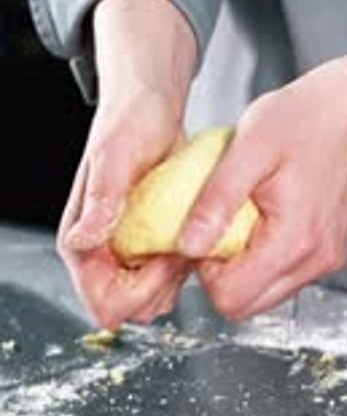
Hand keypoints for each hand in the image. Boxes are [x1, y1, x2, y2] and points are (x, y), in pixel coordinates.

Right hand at [57, 0, 197, 327]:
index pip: (103, 304)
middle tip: (182, 244)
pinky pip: (169, 279)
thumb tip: (83, 239)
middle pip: (130, 310)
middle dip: (161, 286)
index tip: (163, 258)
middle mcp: (100, 252)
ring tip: (190, 234)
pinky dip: (186, 265)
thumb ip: (102, 197)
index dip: (137, 292)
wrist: (152, 106)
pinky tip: (196, 234)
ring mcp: (127, 252)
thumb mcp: (117, 154)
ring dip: (177, 277)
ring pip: (153, 299)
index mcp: (81, 241)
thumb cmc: (130, 121)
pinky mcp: (150, 246)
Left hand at [178, 27, 346, 319]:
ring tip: (243, 217)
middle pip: (246, 306)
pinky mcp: (327, 253)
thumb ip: (215, 201)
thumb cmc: (302, 119)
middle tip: (220, 224)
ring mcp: (325, 260)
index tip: (206, 229)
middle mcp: (316, 261)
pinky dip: (262, 257)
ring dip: (242, 267)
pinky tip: (262, 218)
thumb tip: (187, 246)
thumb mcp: (247, 149)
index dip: (206, 270)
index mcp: (295, 241)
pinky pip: (282, 276)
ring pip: (263, 295)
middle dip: (221, 274)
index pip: (232, 298)